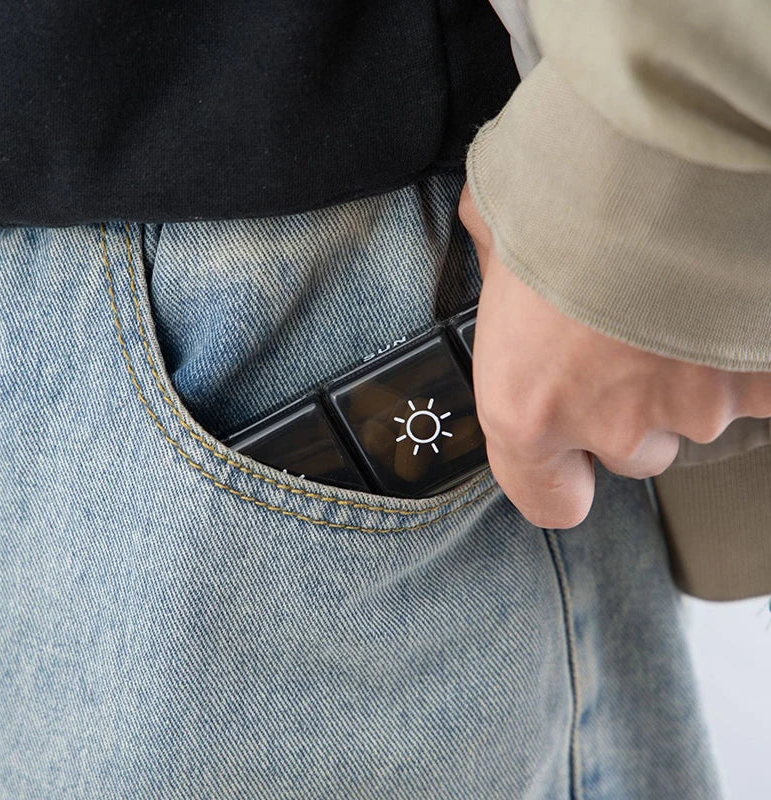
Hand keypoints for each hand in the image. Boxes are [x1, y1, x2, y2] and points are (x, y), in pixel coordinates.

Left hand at [459, 184, 770, 528]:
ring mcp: (699, 406)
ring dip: (691, 369)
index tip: (571, 462)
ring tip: (678, 295)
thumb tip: (498, 249)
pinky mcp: (766, 379)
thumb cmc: (568, 178)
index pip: (547, 498)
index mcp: (527, 404)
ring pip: (699, 415)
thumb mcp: (497, 220)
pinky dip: (748, 352)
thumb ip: (495, 262)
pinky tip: (728, 299)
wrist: (671, 137)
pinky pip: (757, 383)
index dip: (561, 481)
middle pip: (632, 450)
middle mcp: (613, 423)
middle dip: (631, 404)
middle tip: (629, 329)